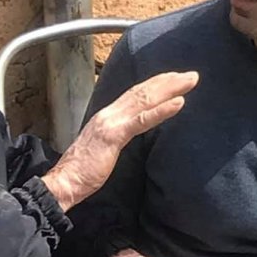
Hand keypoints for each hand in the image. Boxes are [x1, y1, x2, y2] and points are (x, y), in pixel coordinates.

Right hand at [42, 71, 198, 211]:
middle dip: (168, 81)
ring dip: (170, 89)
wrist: (65, 182)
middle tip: (191, 74)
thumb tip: (127, 135)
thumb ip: (115, 136)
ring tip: (191, 81)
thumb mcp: (102, 148)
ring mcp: (111, 123)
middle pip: (142, 91)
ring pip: (145, 100)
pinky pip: (141, 120)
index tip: (174, 78)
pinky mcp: (114, 136)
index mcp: (106, 116)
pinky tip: (179, 102)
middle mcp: (108, 114)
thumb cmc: (82, 171)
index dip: (155, 84)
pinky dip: (162, 110)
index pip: (134, 94)